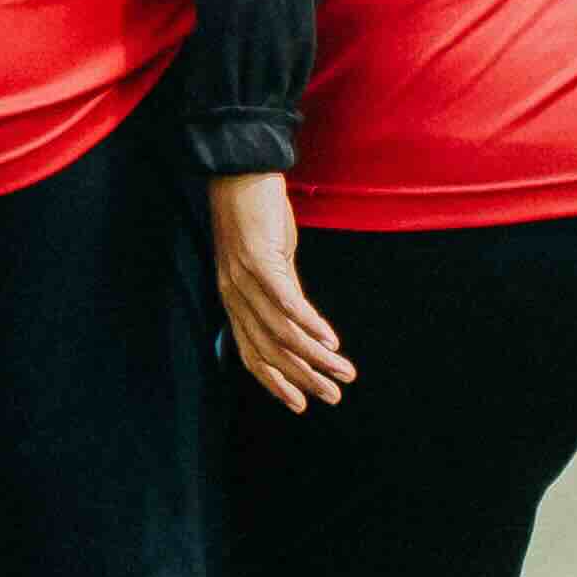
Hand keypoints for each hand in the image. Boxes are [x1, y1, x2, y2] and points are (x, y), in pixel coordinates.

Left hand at [210, 172, 350, 410]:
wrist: (242, 171)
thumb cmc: (257, 214)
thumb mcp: (271, 260)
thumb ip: (284, 292)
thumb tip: (305, 326)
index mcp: (233, 300)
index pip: (252, 354)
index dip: (275, 383)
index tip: (300, 405)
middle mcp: (234, 296)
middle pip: (269, 351)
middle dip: (303, 379)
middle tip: (332, 397)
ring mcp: (244, 280)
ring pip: (281, 333)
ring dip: (314, 358)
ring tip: (343, 372)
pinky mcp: (260, 261)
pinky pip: (286, 302)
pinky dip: (309, 325)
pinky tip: (329, 340)